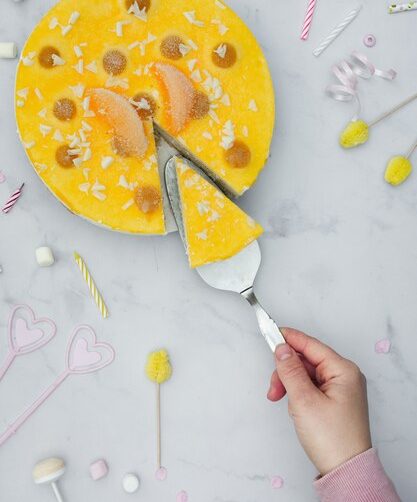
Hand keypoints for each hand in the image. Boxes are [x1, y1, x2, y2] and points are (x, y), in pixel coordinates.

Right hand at [268, 328, 371, 475]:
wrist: (345, 471)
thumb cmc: (332, 439)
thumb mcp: (304, 400)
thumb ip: (290, 370)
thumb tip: (281, 348)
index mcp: (343, 370)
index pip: (311, 345)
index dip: (289, 338)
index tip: (270, 332)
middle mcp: (344, 376)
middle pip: (306, 360)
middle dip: (286, 371)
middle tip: (274, 386)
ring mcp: (339, 388)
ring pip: (305, 374)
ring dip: (289, 383)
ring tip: (280, 399)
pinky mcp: (333, 400)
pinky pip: (310, 386)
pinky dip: (297, 392)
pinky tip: (293, 405)